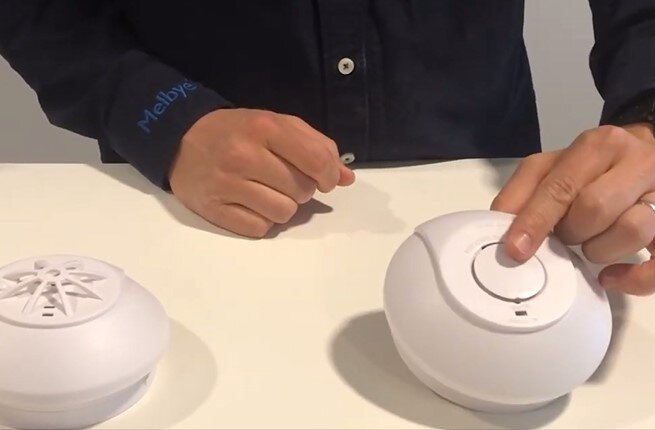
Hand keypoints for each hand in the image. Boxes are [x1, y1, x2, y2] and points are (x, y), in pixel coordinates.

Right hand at [169, 108, 354, 237]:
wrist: (180, 139)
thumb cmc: (237, 131)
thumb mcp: (275, 125)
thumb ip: (315, 146)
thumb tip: (346, 178)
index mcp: (264, 128)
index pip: (316, 160)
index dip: (328, 175)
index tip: (324, 180)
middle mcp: (244, 155)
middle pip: (302, 191)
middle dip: (302, 189)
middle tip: (284, 179)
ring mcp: (226, 184)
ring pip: (283, 213)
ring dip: (283, 207)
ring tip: (267, 192)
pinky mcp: (213, 210)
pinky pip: (259, 229)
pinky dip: (261, 220)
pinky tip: (250, 204)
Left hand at [491, 123, 654, 294]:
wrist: (648, 151)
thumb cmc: (593, 167)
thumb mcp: (552, 167)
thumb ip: (522, 192)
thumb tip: (496, 223)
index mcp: (597, 146)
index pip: (561, 186)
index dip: (535, 220)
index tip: (516, 250)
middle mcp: (636, 162)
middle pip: (594, 209)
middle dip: (570, 233)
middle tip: (565, 235)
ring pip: (631, 230)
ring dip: (598, 250)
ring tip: (590, 244)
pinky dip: (633, 278)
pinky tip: (610, 277)